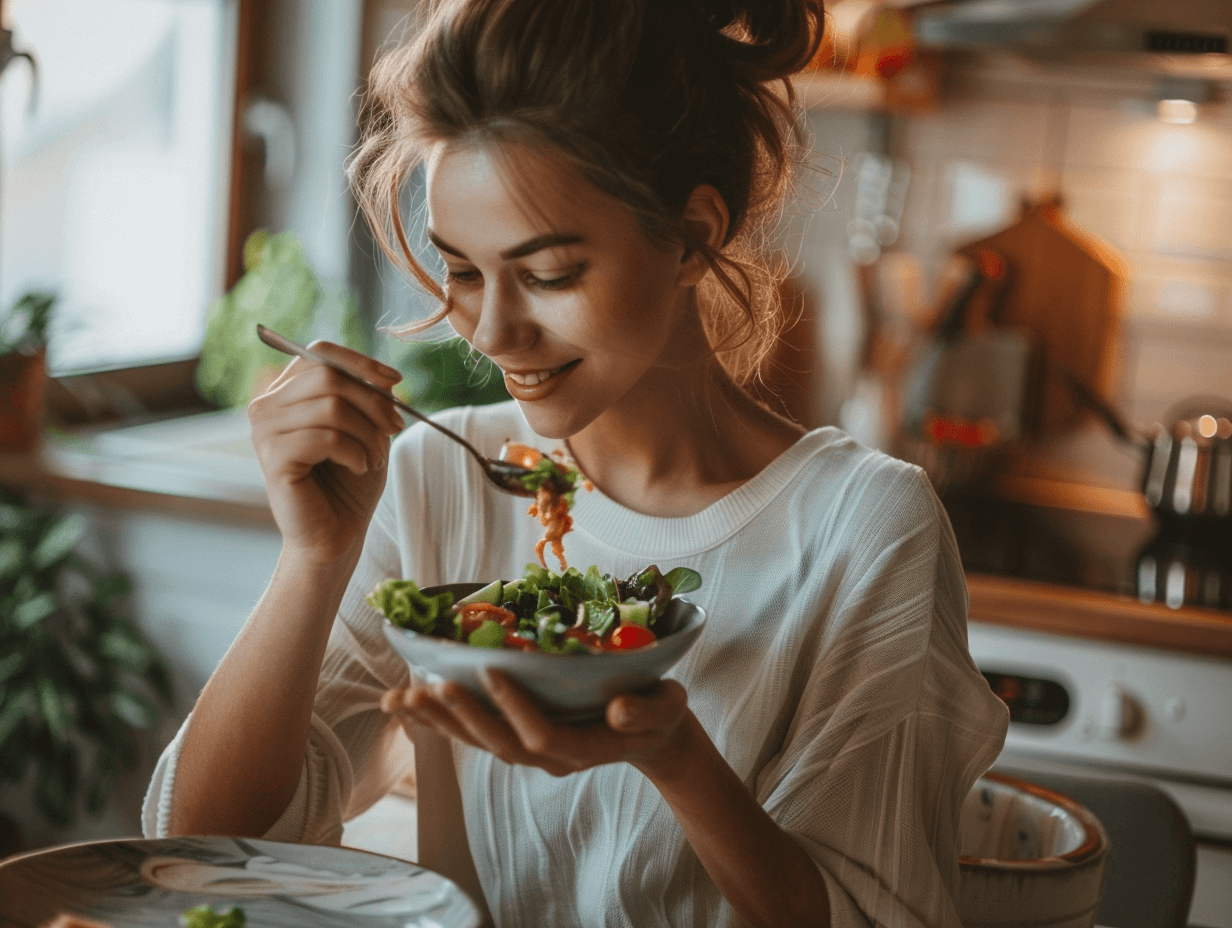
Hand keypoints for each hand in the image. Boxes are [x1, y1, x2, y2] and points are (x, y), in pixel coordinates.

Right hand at [248, 341, 404, 564]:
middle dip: (373, 401)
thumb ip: (368, 397)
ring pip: (332, 407)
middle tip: (394, 428)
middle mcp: (266, 406)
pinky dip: (355, 453)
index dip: (360, 362)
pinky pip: (326, 437)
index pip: (319, 352)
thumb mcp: (366, 429)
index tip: (394, 382)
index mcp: (286, 392)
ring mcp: (264, 432)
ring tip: (373, 457)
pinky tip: (358, 468)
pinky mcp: (273, 459)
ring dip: (367, 433)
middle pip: (328, 376)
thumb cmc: (349, 482)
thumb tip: (384, 377)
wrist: (336, 534)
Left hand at [381, 671, 692, 777]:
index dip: (514, 707)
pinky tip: (409, 704)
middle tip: (430, 685)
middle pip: (498, 744)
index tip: (491, 669)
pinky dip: (439, 720)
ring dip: (437, 721)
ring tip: (400, 699)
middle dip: (462, 716)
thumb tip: (618, 711)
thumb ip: (644, 711)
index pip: (542, 736)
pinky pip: (473, 733)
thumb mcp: (665, 707)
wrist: (650, 732)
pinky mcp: (518, 738)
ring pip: (477, 741)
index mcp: (584, 749)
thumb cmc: (659, 712)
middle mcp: (549, 756)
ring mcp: (531, 750)